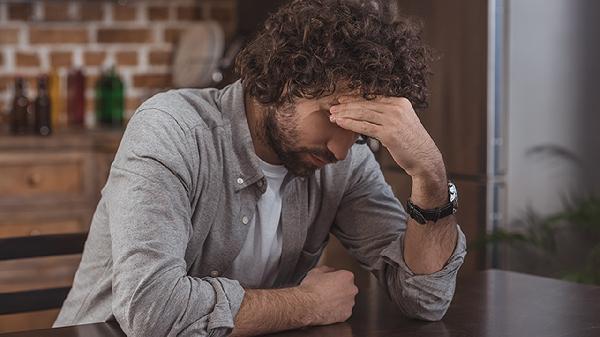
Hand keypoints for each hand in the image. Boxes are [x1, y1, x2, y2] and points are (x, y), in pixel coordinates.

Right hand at [298, 265, 358, 325]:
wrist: (307, 306)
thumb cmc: (311, 290)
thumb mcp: (315, 272)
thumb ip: (326, 269)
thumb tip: (328, 270)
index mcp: (346, 277)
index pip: (344, 275)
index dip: (335, 277)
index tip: (329, 280)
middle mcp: (351, 290)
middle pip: (347, 288)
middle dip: (339, 289)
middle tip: (327, 290)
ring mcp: (349, 303)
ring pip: (346, 300)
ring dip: (339, 300)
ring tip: (325, 300)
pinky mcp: (345, 315)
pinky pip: (343, 311)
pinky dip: (337, 310)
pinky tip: (327, 308)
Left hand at [329, 96, 443, 178]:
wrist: (425, 159)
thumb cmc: (411, 143)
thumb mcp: (403, 122)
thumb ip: (389, 114)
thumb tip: (370, 112)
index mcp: (401, 102)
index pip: (373, 97)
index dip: (355, 98)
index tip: (342, 99)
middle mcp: (397, 108)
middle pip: (366, 104)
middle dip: (347, 105)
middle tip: (333, 106)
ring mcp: (393, 120)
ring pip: (363, 114)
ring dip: (345, 114)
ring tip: (332, 115)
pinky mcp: (389, 133)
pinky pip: (364, 126)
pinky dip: (350, 123)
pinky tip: (339, 122)